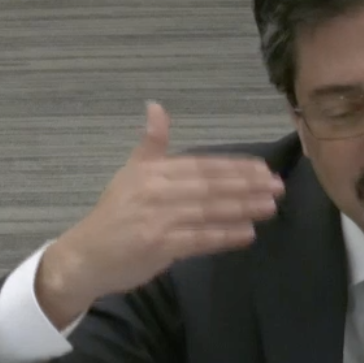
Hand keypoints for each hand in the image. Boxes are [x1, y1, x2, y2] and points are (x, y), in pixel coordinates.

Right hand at [35, 102, 284, 325]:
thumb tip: (156, 105)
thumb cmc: (113, 216)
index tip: (263, 168)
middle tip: (278, 186)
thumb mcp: (130, 173)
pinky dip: (225, 235)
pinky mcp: (159, 245)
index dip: (234, 167)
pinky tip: (247, 233)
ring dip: (243, 208)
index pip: (201, 165)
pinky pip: (200, 239)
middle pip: (210, 185)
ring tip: (270, 206)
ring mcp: (158, 218)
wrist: (84, 257)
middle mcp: (156, 190)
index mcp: (152, 171)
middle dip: (247, 185)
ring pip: (209, 210)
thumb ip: (151, 144)